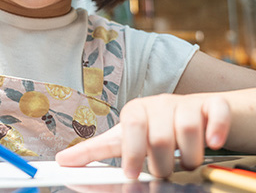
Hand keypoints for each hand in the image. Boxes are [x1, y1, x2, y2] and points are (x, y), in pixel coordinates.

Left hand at [55, 93, 231, 178]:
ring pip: (188, 130)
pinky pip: (215, 113)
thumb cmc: (152, 128)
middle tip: (163, 171)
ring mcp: (185, 103)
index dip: (131, 153)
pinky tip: (213, 141)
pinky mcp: (211, 105)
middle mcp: (158, 104)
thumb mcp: (124, 138)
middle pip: (160, 137)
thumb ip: (96, 150)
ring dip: (189, 156)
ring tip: (185, 163)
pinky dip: (215, 129)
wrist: (193, 112)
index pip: (129, 129)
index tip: (131, 174)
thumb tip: (62, 160)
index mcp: (135, 111)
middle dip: (162, 163)